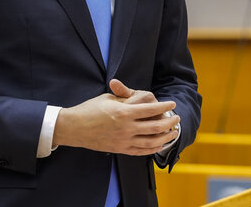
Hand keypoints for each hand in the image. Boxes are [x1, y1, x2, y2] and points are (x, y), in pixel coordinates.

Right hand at [52, 79, 180, 154]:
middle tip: (176, 119)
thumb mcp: (109, 98)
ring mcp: (123, 140)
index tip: (172, 104)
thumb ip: (127, 98)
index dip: (164, 106)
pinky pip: (140, 151)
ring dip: (165, 137)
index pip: (151, 109)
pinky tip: (159, 145)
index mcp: (124, 112)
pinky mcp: (119, 149)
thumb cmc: (90, 109)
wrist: (73, 128)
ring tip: (173, 133)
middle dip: (169, 122)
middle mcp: (126, 127)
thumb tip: (142, 98)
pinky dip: (152, 149)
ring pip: (151, 142)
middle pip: (155, 126)